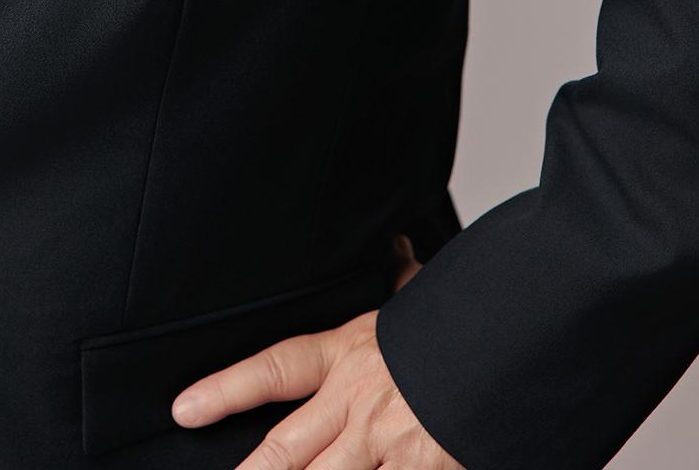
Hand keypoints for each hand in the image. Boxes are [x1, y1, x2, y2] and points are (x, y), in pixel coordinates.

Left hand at [170, 236, 465, 468]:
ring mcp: (385, 444)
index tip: (184, 408)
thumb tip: (398, 250)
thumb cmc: (463, 324)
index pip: (273, 368)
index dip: (225, 389)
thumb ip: (401, 285)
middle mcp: (357, 404)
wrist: (514, 348)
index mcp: (348, 353)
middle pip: (285, 449)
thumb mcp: (422, 299)